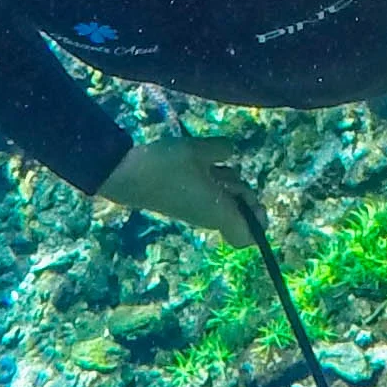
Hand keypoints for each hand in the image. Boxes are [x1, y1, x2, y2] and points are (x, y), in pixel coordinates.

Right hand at [96, 133, 260, 243]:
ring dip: (226, 181)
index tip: (254, 200)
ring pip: (226, 199)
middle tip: (226, 176)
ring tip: (208, 165)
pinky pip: (211, 194)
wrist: (127, 176)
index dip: (258, 221)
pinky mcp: (186, 202)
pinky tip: (199, 163)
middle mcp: (210, 216)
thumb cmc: (165, 165)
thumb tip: (230, 152)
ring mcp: (198, 210)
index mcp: (219, 211)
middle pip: (242, 211)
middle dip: (243, 191)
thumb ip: (221, 149)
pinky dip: (211, 180)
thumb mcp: (198, 150)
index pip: (249, 236)